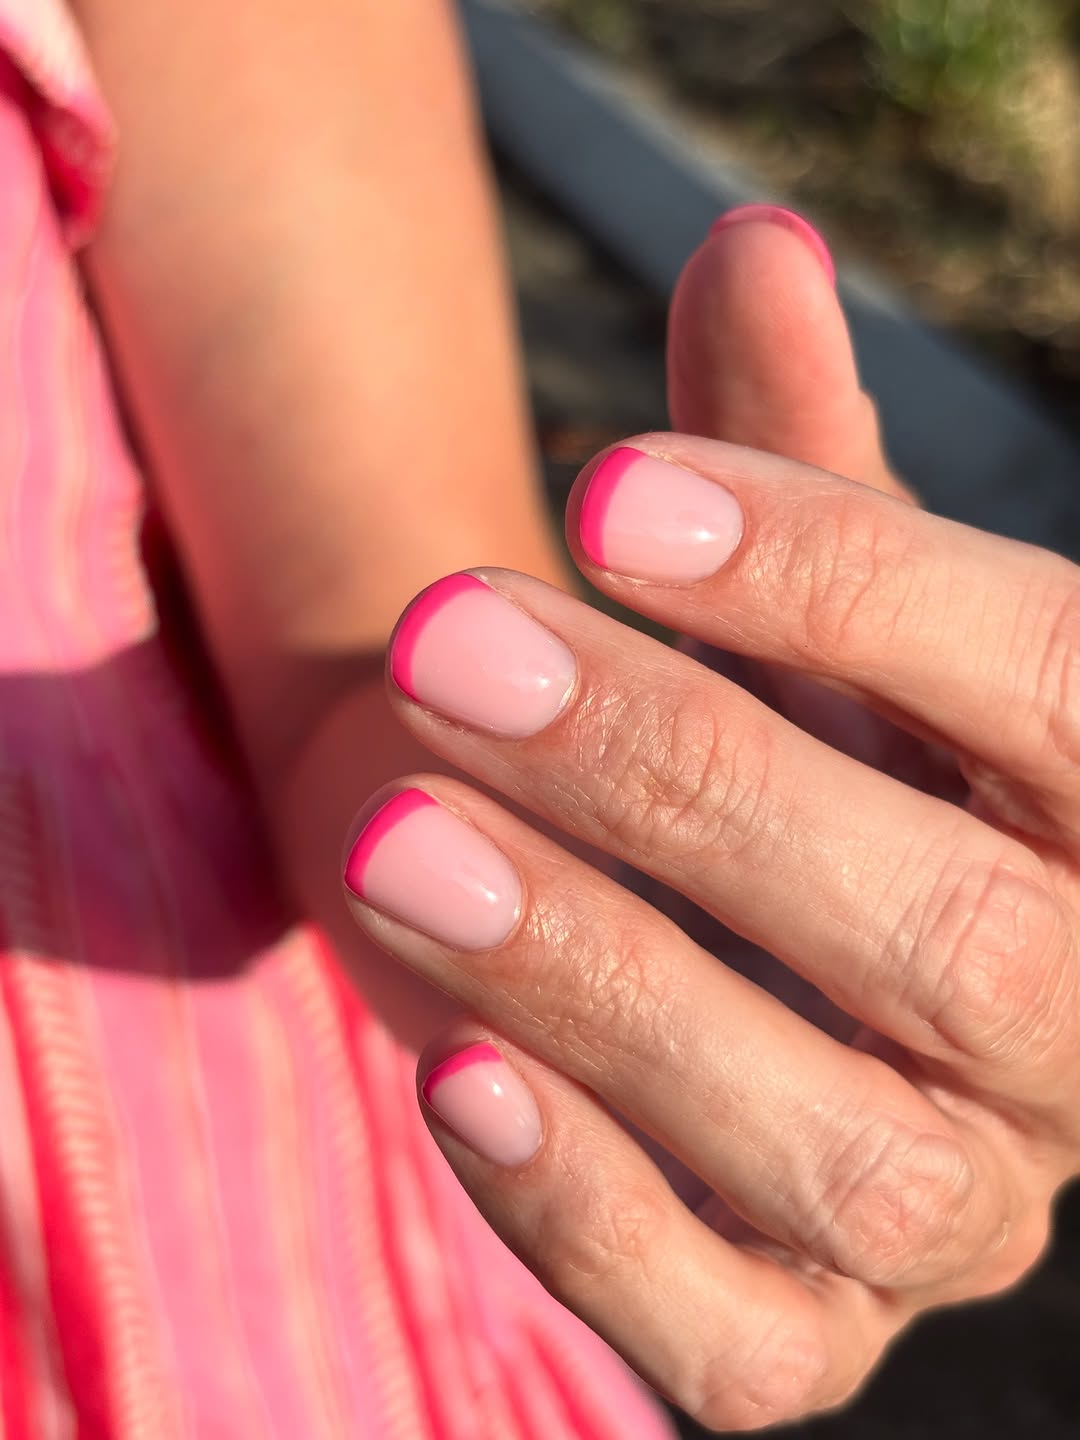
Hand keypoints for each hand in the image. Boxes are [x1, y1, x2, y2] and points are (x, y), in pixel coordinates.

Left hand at [341, 218, 1079, 1428]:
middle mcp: (1068, 1028)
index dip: (837, 579)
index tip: (614, 492)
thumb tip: (753, 245)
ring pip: (833, 1143)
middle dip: (683, 776)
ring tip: (396, 838)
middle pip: (943, 933)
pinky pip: (734, 1335)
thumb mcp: (819, 606)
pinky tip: (449, 1071)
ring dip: (603, 981)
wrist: (767, 949)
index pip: (1049, 685)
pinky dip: (589, 1214)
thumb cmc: (816, 744)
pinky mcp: (813, 1332)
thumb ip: (798, 455)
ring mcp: (955, 1204)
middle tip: (452, 640)